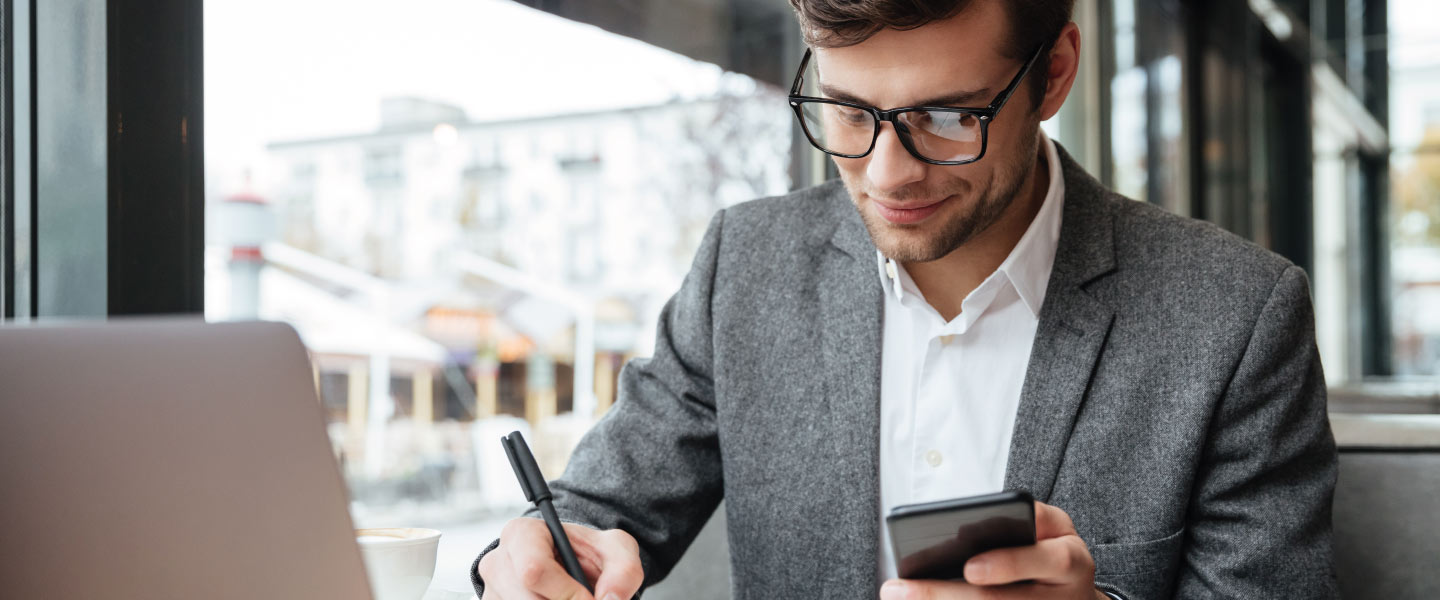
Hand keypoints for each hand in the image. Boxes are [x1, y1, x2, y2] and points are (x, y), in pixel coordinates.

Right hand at [477, 517, 643, 599]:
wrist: (572, 566)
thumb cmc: (586, 553)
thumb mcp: (615, 550)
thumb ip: (624, 569)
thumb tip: (611, 599)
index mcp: (522, 534)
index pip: (533, 570)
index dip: (566, 593)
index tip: (589, 599)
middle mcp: (498, 562)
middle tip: (585, 599)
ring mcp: (492, 591)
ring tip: (570, 597)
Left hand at [880, 502, 1104, 599]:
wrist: (1075, 594)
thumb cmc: (1053, 548)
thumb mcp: (1054, 526)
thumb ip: (1030, 517)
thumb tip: (973, 527)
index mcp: (1070, 559)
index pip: (1045, 560)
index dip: (1007, 565)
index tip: (969, 568)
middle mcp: (1061, 596)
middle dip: (946, 594)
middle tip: (902, 590)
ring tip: (900, 596)